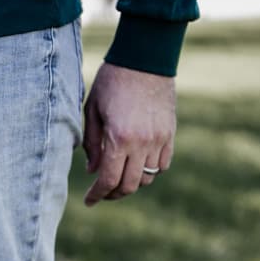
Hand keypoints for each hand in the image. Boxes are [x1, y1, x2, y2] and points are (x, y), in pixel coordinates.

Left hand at [81, 63, 176, 205]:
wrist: (145, 58)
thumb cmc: (112, 82)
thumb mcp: (93, 111)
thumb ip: (92, 144)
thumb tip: (92, 171)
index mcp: (119, 138)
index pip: (108, 180)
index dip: (97, 195)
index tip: (89, 202)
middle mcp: (142, 142)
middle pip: (130, 185)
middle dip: (113, 194)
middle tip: (102, 192)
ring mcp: (160, 139)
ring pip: (148, 177)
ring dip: (132, 183)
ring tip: (118, 177)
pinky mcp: (170, 133)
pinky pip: (162, 164)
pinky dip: (149, 170)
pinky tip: (137, 164)